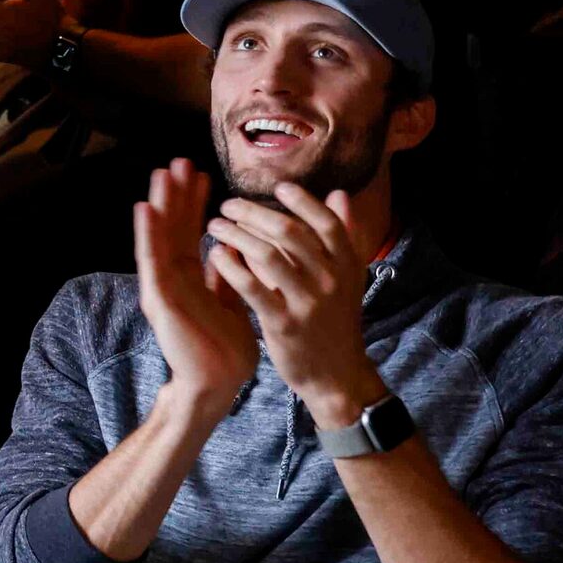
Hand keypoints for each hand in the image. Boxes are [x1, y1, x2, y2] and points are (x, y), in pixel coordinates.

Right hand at [134, 160, 258, 407]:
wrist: (217, 383)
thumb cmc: (225, 348)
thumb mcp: (231, 301)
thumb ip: (225, 275)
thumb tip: (229, 250)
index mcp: (192, 277)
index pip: (192, 232)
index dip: (196, 204)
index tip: (204, 175)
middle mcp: (174, 278)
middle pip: (173, 228)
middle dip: (176, 195)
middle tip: (179, 161)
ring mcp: (164, 287)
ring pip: (158, 237)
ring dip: (158, 204)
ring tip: (160, 173)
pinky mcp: (159, 299)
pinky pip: (152, 260)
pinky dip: (148, 234)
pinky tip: (146, 209)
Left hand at [205, 185, 381, 425]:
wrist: (336, 374)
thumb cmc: (335, 320)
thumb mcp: (347, 278)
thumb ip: (343, 236)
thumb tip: (339, 193)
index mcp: (347, 265)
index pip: (326, 222)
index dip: (302, 201)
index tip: (276, 187)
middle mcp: (330, 280)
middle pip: (290, 233)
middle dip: (254, 213)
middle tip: (228, 204)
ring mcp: (307, 303)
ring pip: (268, 255)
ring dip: (236, 234)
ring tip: (214, 225)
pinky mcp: (284, 324)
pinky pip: (252, 288)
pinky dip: (231, 267)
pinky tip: (216, 255)